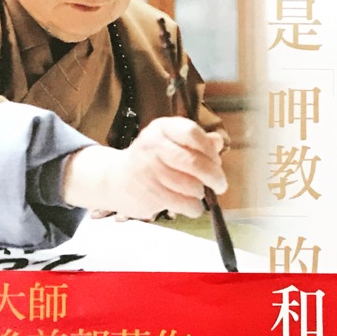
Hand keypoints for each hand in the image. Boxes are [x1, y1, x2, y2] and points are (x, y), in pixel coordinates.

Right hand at [62, 117, 226, 219]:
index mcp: (161, 128)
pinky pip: (181, 203)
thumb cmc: (151, 159)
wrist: (115, 179)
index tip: (216, 161)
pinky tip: (192, 205)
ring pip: (190, 186)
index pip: (192, 133)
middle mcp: (152, 145)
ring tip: (199, 193)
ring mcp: (148, 170)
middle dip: (214, 176)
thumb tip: (217, 142)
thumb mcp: (171, 142)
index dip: (209, 149)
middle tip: (220, 185)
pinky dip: (193, 207)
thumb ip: (197, 142)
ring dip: (201, 193)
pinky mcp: (148, 192)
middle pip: (193, 162)